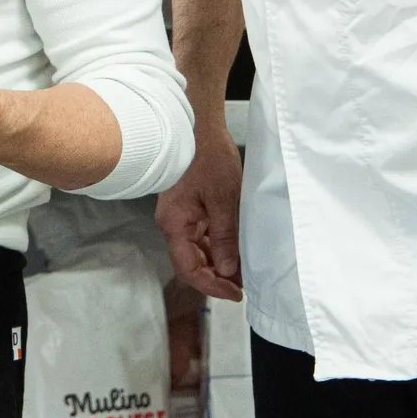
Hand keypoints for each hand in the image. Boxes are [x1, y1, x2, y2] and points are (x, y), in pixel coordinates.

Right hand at [154, 117, 242, 300]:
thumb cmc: (209, 157)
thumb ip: (224, 238)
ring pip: (195, 249)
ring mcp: (179, 214)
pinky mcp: (187, 206)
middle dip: (216, 276)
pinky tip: (233, 246)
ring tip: (243, 267)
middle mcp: (172, 223)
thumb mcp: (224, 199)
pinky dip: (215, 245)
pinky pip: (198, 234)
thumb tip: (228, 270)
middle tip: (244, 283)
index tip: (237, 293)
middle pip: (190, 262)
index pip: (189, 269)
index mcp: (175, 223)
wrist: (198, 124)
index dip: (212, 286)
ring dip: (217, 261)